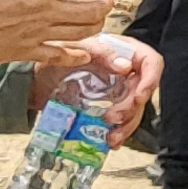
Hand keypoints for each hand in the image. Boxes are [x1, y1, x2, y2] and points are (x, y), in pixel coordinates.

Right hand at [0, 0, 124, 66]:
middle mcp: (47, 11)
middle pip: (91, 10)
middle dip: (106, 3)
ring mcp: (39, 34)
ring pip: (82, 33)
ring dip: (96, 25)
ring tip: (99, 19)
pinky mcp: (28, 53)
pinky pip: (60, 56)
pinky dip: (76, 55)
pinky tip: (83, 54)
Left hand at [43, 34, 164, 142]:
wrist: (36, 78)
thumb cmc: (56, 56)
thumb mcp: (77, 47)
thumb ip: (101, 51)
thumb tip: (125, 66)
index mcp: (123, 51)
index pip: (151, 63)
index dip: (151, 80)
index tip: (139, 98)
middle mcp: (125, 71)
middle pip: (143, 92)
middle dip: (132, 109)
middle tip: (113, 118)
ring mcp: (118, 90)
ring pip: (135, 110)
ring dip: (127, 126)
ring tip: (111, 137)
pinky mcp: (109, 107)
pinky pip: (122, 121)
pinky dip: (118, 133)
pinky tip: (110, 141)